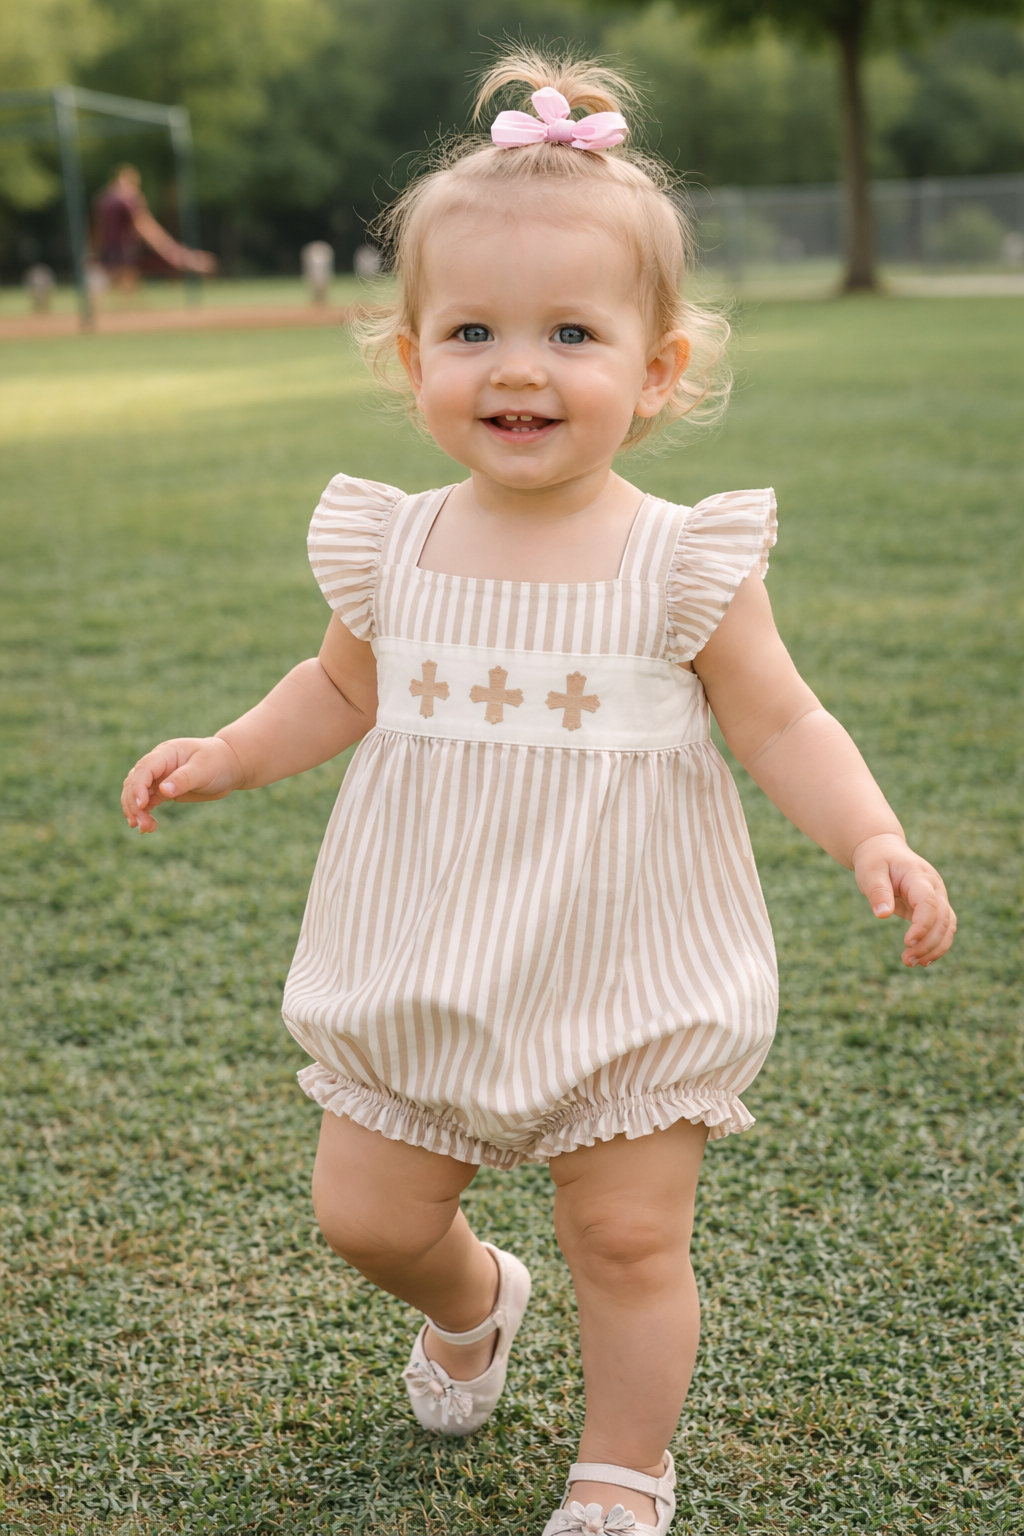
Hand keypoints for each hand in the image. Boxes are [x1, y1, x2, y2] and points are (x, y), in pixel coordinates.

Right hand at [121, 735, 244, 832]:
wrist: (229, 765)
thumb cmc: (218, 762)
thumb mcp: (204, 769)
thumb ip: (183, 779)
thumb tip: (163, 791)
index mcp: (165, 753)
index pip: (144, 769)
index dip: (138, 787)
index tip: (142, 806)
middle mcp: (157, 764)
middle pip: (134, 782)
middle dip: (134, 803)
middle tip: (142, 824)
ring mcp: (158, 778)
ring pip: (136, 794)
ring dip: (136, 811)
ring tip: (144, 829)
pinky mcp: (162, 791)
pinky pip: (146, 802)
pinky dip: (143, 814)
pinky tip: (147, 827)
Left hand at [853, 833, 955, 966]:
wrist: (884, 850)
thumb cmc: (876, 861)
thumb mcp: (870, 872)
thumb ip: (878, 891)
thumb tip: (882, 914)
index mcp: (919, 876)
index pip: (929, 903)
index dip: (922, 925)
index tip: (907, 942)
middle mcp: (935, 887)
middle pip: (943, 919)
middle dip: (928, 943)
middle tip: (907, 960)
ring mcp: (938, 897)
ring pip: (948, 926)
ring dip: (934, 948)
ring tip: (912, 963)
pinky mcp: (935, 907)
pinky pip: (943, 928)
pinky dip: (936, 945)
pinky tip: (923, 960)